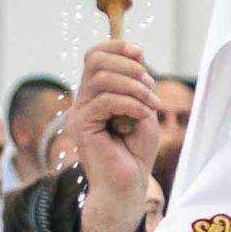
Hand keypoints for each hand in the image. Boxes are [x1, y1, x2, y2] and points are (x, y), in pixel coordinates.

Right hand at [68, 41, 160, 231]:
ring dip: (134, 86)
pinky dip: (130, 103)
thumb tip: (136, 54)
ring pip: (102, 77)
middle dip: (128, 65)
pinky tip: (142, 115)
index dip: (117, 46)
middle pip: (95, 59)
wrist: (127, 185)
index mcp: (95, 93)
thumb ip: (138, 83)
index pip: (95, 55)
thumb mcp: (143, 109)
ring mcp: (79, 112)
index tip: (140, 53)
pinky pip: (105, 100)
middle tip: (149, 85)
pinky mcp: (81, 125)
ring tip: (151, 105)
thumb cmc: (135, 151)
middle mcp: (82, 99)